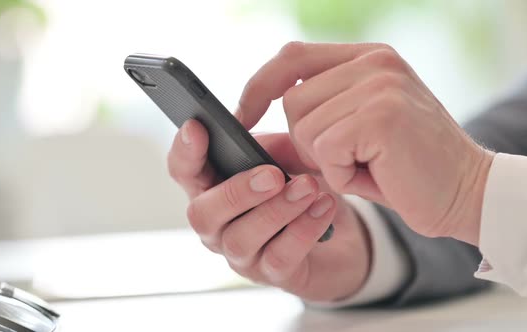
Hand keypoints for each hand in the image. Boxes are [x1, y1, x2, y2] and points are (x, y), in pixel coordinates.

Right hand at [168, 119, 371, 301]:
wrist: (342, 236)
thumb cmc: (302, 190)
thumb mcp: (287, 157)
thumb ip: (267, 145)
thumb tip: (248, 130)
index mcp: (212, 189)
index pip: (184, 171)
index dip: (184, 151)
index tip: (197, 127)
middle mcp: (217, 226)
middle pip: (203, 214)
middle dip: (236, 192)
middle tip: (272, 175)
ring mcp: (241, 255)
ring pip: (241, 239)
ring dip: (276, 210)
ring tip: (307, 187)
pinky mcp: (272, 274)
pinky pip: (280, 256)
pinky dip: (303, 229)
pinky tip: (323, 206)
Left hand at [235, 42, 493, 245]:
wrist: (466, 193)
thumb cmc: (405, 170)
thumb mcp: (351, 138)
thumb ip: (306, 126)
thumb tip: (251, 134)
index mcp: (368, 58)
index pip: (292, 56)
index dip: (260, 86)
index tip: (244, 115)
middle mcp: (374, 62)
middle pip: (292, 101)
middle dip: (308, 143)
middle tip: (350, 159)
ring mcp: (380, 84)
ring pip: (304, 127)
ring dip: (326, 161)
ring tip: (368, 165)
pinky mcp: (381, 115)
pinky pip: (324, 149)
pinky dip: (341, 175)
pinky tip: (375, 174)